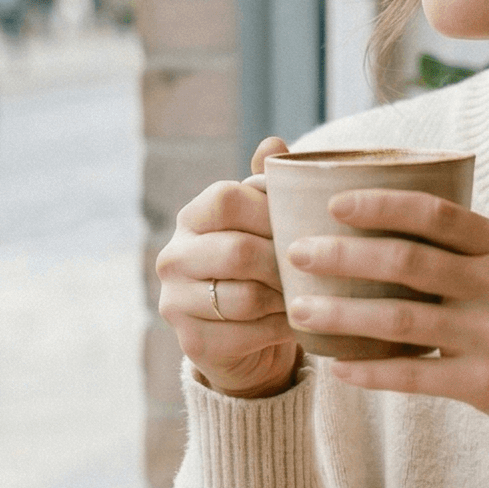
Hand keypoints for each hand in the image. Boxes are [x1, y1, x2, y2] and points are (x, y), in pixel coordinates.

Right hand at [157, 137, 299, 399]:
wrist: (248, 340)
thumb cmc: (262, 269)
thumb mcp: (266, 225)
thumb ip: (269, 187)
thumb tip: (273, 143)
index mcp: (191, 218)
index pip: (226, 198)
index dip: (270, 210)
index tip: (300, 224)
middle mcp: (173, 258)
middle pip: (238, 251)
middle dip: (284, 262)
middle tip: (315, 268)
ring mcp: (176, 303)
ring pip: (246, 297)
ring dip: (286, 298)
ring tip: (309, 295)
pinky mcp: (193, 343)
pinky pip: (250, 333)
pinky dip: (283, 328)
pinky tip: (299, 322)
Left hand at [283, 192, 488, 436]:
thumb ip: (464, 247)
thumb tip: (386, 219)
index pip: (435, 213)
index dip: (381, 205)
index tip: (333, 203)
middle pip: (406, 262)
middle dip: (343, 255)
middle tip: (297, 252)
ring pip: (399, 320)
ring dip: (341, 313)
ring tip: (299, 309)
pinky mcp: (484, 383)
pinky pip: (413, 376)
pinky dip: (369, 371)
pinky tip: (335, 367)